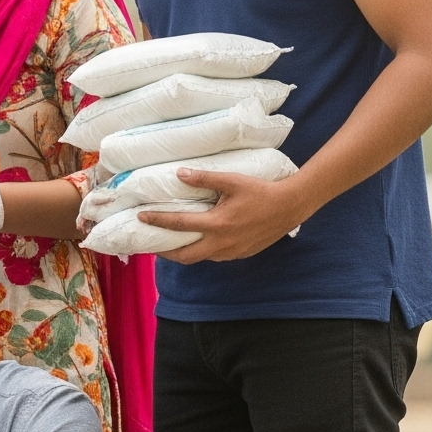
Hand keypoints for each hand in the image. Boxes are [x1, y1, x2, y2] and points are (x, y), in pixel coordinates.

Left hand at [138, 167, 307, 263]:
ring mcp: (232, 252)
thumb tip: (179, 173)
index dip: (157, 221)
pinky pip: (215, 257)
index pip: (179, 224)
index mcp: (218, 224)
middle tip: (151, 243)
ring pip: (200, 258)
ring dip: (183, 253)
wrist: (291, 206)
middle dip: (165, 252)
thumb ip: (205, 178)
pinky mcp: (241, 254)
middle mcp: (222, 243)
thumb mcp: (232, 181)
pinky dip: (201, 252)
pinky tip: (198, 242)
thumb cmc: (262, 191)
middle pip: (184, 256)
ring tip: (170, 243)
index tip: (141, 217)